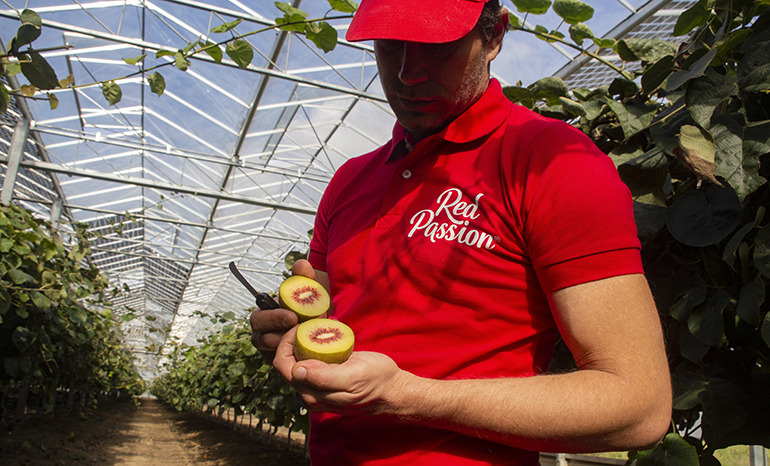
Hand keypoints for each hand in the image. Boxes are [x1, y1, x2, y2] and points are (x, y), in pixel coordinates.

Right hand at [249, 259, 317, 363]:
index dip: (273, 318)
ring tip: (306, 340)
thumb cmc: (307, 306)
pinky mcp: (279, 362)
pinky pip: (281, 364)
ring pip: (270, 353)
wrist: (318, 325)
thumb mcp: (307, 291)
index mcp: (263, 315)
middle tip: (299, 330)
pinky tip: (307, 353)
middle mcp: (262, 334)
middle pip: (260, 339)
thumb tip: (300, 264)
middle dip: (279, 335)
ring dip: (287, 347)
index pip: (257, 319)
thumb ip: (303, 277)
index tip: (293, 316)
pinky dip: (293, 359)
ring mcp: (269, 350)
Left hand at [273, 326, 407, 415]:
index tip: (299, 326)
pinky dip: (310, 347)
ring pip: (296, 362)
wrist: (393, 389)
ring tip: (313, 326)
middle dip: (291, 341)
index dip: (285, 343)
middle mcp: (310, 394)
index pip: (284, 366)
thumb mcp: (353, 376)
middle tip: (305, 322)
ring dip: (300, 343)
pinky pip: (309, 363)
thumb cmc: (377, 381)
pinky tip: (320, 336)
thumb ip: (324, 377)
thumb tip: (297, 371)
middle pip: (286, 364)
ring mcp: (317, 389)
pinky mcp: (324, 382)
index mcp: (313, 394)